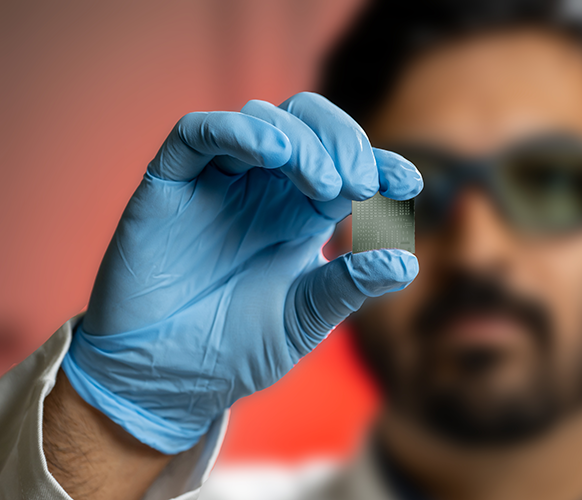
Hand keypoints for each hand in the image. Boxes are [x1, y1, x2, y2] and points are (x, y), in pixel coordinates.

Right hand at [61, 92, 422, 453]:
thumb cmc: (235, 348)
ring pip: (264, 119)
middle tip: (361, 184)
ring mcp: (219, 180)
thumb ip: (350, 285)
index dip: (381, 165)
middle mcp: (265, 188)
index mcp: (303, 213)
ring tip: (325, 185)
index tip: (409, 184)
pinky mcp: (172, 181)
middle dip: (345, 143)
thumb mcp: (305, 318)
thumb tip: (407, 262)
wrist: (165, 380)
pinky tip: (274, 154)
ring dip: (304, 141)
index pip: (348, 166)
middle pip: (310, 125)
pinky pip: (200, 134)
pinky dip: (239, 132)